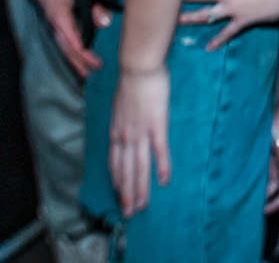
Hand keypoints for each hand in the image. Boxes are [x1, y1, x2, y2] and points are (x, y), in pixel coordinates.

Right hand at [22, 0, 102, 77]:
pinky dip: (69, 46)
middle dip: (78, 62)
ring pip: (63, 44)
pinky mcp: (53, 16)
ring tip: (82, 70)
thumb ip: (92, 8)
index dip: (84, 56)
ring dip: (73, 57)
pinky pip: (61, 36)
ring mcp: (52, 20)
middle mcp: (55, 23)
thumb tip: (105, 24)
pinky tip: (75, 49)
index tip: (94, 65)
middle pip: (67, 48)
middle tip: (88, 75)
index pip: (74, 43)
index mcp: (61, 19)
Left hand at [111, 64, 170, 216]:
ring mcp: (140, 132)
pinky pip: (159, 151)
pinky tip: (164, 180)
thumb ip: (123, 118)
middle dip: (127, 194)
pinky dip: (160, 167)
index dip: (118, 180)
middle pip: (125, 171)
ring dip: (140, 189)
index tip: (119, 194)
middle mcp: (124, 136)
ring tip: (142, 206)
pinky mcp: (157, 125)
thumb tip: (125, 125)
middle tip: (129, 213)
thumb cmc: (130, 80)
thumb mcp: (120, 103)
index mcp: (116, 131)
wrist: (138, 66)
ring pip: (139, 167)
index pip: (115, 163)